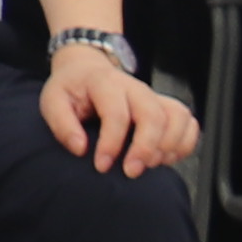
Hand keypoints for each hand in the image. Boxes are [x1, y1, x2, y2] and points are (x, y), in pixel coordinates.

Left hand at [36, 53, 199, 175]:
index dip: (111, 143)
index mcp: (105, 83)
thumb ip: (62, 125)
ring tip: (150, 165)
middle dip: (145, 148)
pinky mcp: (166, 106)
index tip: (101, 166)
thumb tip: (80, 148)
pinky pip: (189, 123)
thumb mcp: (52, 101)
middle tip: (131, 172)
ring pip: (177, 117)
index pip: (116, 113)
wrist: (86, 70)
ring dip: (169, 146)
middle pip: (154, 115)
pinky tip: (166, 158)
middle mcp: (135, 87)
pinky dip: (184, 143)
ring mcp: (154, 96)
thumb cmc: (71, 89)